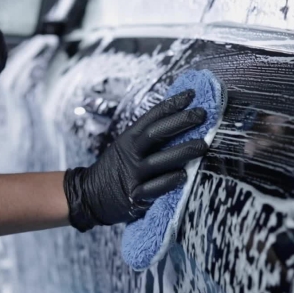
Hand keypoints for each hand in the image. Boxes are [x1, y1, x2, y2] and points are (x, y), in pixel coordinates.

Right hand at [63, 90, 208, 230]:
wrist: (90, 196)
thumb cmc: (118, 169)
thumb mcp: (127, 148)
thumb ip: (148, 138)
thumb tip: (179, 118)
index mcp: (129, 139)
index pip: (151, 118)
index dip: (171, 105)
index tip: (191, 95)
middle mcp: (131, 154)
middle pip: (156, 134)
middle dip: (180, 122)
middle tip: (201, 114)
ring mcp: (133, 175)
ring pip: (159, 161)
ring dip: (182, 151)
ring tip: (203, 145)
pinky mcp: (136, 197)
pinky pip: (155, 188)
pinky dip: (170, 181)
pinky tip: (185, 176)